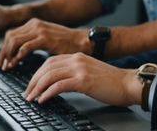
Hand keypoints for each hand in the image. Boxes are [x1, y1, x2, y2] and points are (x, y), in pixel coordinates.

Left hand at [0, 18, 89, 69]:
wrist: (86, 42)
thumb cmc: (70, 45)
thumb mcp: (49, 41)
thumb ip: (35, 44)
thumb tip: (20, 54)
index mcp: (37, 24)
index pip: (13, 34)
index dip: (5, 48)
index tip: (4, 61)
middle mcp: (37, 25)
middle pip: (10, 36)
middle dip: (4, 53)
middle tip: (3, 66)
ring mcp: (41, 30)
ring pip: (14, 41)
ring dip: (9, 55)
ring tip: (10, 67)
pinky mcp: (46, 39)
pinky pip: (25, 47)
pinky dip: (18, 57)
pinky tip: (18, 65)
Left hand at [23, 53, 138, 105]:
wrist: (129, 83)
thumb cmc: (113, 81)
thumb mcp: (90, 72)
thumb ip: (75, 73)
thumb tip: (59, 84)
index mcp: (78, 56)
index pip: (50, 61)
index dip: (37, 73)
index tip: (32, 85)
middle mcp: (77, 60)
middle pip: (46, 67)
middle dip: (33, 81)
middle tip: (27, 93)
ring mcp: (80, 69)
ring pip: (50, 76)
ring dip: (37, 88)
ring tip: (31, 98)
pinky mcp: (83, 81)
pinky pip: (58, 86)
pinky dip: (47, 93)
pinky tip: (43, 100)